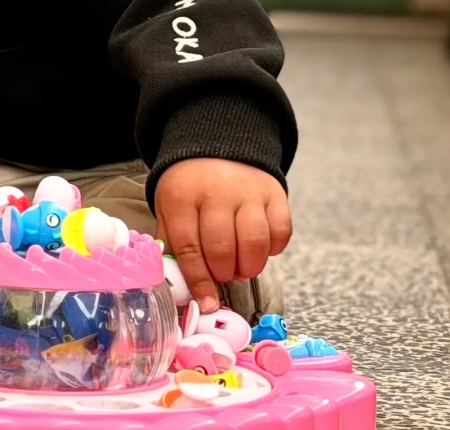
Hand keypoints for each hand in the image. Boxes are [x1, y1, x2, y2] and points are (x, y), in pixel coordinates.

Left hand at [155, 158, 291, 312]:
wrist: (218, 147)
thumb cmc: (191, 187)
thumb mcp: (169, 208)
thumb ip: (172, 243)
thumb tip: (177, 285)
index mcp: (182, 198)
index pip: (190, 249)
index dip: (199, 281)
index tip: (206, 303)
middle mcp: (216, 193)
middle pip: (222, 249)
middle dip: (223, 273)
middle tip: (223, 275)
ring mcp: (248, 192)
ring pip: (254, 243)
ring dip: (248, 266)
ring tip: (240, 267)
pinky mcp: (274, 193)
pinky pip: (280, 232)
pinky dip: (272, 249)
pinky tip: (260, 248)